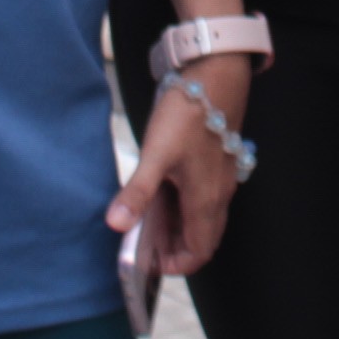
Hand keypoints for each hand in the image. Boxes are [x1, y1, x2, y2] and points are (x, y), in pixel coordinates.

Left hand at [115, 53, 249, 273]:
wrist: (216, 74)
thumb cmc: (188, 113)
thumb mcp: (156, 153)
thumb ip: (137, 192)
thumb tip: (115, 226)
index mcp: (206, 200)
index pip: (199, 252)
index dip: (176, 265)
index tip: (149, 261)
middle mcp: (219, 194)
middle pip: (203, 238)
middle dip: (176, 248)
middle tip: (145, 241)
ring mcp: (222, 178)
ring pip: (205, 218)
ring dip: (180, 227)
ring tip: (149, 217)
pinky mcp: (219, 162)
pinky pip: (205, 197)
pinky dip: (185, 206)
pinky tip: (164, 188)